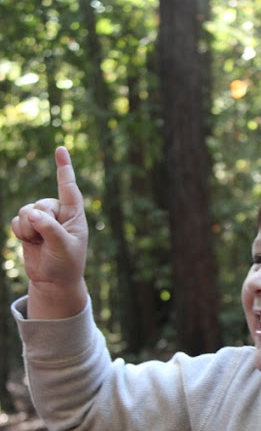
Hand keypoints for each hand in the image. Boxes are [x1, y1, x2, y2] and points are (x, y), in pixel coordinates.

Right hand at [11, 146, 88, 317]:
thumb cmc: (66, 264)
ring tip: (39, 243)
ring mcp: (43, 218)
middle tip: (47, 241)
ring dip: (29, 229)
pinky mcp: (29, 226)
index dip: (64, 168)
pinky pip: (17, 221)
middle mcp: (58, 213)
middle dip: (40, 223)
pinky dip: (20, 233)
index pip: (69, 188)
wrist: (53, 281)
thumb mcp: (63, 248)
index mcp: (74, 215)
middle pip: (40, 204)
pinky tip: (30, 243)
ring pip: (26, 211)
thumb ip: (50, 230)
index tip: (61, 149)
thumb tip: (33, 214)